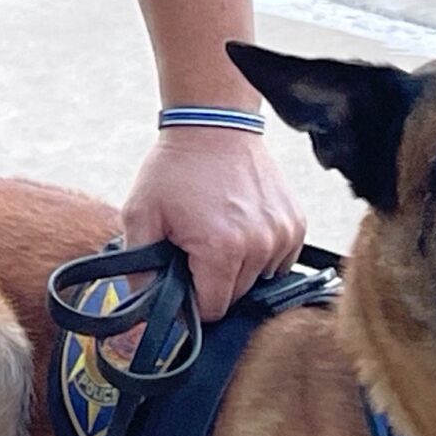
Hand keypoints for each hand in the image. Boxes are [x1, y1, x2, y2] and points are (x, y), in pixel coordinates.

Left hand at [121, 126, 305, 321]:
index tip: (181, 275)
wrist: (213, 124)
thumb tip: (143, 310)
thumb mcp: (140, 215)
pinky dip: (260, 253)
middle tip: (195, 246)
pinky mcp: (296, 224)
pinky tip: (240, 227)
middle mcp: (260, 246)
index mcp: (221, 250)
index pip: (212, 309)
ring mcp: (283, 234)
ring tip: (218, 232)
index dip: (191, 300)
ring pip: (259, 280)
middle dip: (213, 281)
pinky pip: (279, 261)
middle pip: (236, 296)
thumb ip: (139, 267)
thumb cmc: (174, 170)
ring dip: (238, 268)